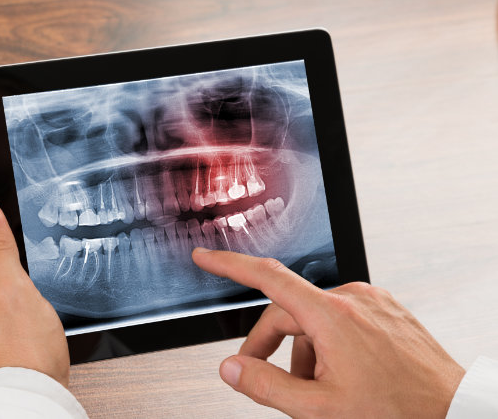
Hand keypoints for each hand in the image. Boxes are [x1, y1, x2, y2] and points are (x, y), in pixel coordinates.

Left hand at [0, 201, 68, 385]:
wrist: (31, 396)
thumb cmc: (23, 350)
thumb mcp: (13, 287)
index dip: (17, 269)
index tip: (25, 286)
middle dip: (20, 291)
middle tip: (29, 310)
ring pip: (5, 303)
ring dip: (22, 311)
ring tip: (29, 328)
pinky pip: (5, 325)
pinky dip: (20, 329)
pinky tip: (27, 341)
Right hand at [192, 249, 464, 417]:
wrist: (453, 412)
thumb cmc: (397, 411)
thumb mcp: (320, 409)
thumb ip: (267, 386)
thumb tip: (231, 368)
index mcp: (331, 315)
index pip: (267, 278)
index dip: (229, 265)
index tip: (206, 257)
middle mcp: (352, 298)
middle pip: (287, 310)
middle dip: (269, 344)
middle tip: (263, 378)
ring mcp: (371, 302)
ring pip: (315, 318)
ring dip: (303, 350)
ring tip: (317, 388)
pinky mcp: (385, 309)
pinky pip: (341, 318)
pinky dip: (328, 342)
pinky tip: (340, 374)